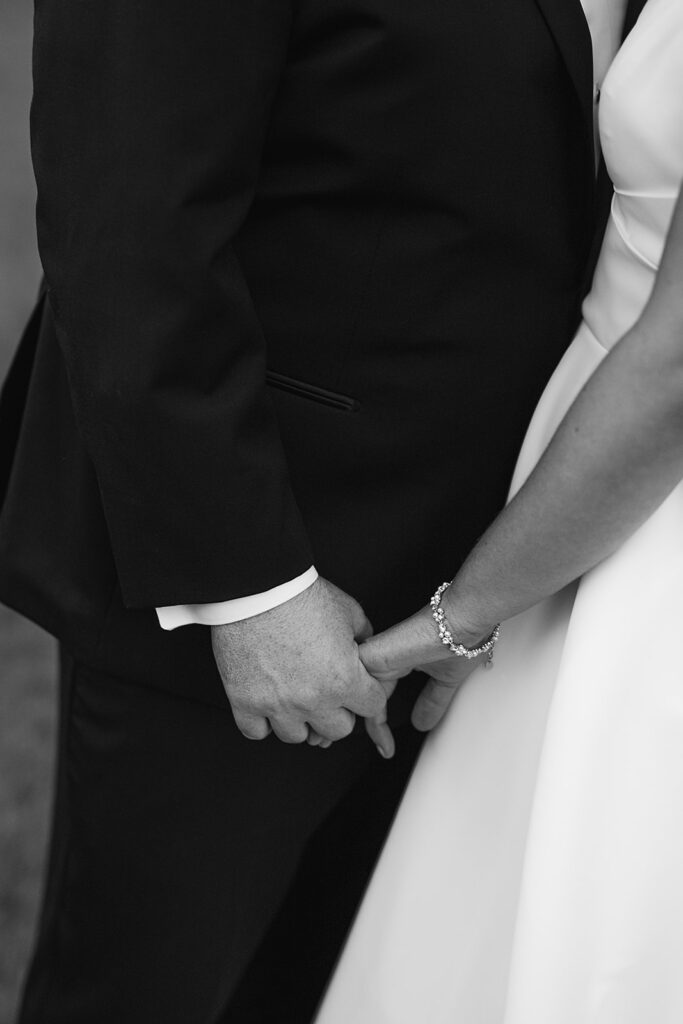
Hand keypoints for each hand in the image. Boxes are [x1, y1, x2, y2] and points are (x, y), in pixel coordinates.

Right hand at [211, 578, 386, 744]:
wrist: (257, 587)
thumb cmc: (301, 595)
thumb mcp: (349, 610)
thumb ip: (364, 636)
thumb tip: (367, 649)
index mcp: (344, 679)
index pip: (372, 708)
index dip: (368, 695)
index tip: (359, 687)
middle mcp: (313, 700)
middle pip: (338, 731)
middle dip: (337, 711)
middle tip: (327, 691)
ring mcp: (277, 705)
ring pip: (298, 736)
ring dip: (299, 719)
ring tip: (295, 696)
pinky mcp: (245, 702)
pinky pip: (257, 732)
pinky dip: (262, 721)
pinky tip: (267, 702)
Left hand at [360, 604, 494, 753]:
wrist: (465, 621)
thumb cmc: (461, 638)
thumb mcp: (445, 679)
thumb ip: (431, 700)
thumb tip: (422, 723)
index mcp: (394, 660)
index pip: (375, 692)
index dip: (378, 720)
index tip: (386, 746)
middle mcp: (381, 658)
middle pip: (361, 697)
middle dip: (364, 727)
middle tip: (381, 748)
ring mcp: (375, 658)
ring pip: (355, 695)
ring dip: (364, 724)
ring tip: (382, 744)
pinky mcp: (374, 657)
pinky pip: (356, 689)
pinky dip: (365, 712)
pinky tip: (379, 730)